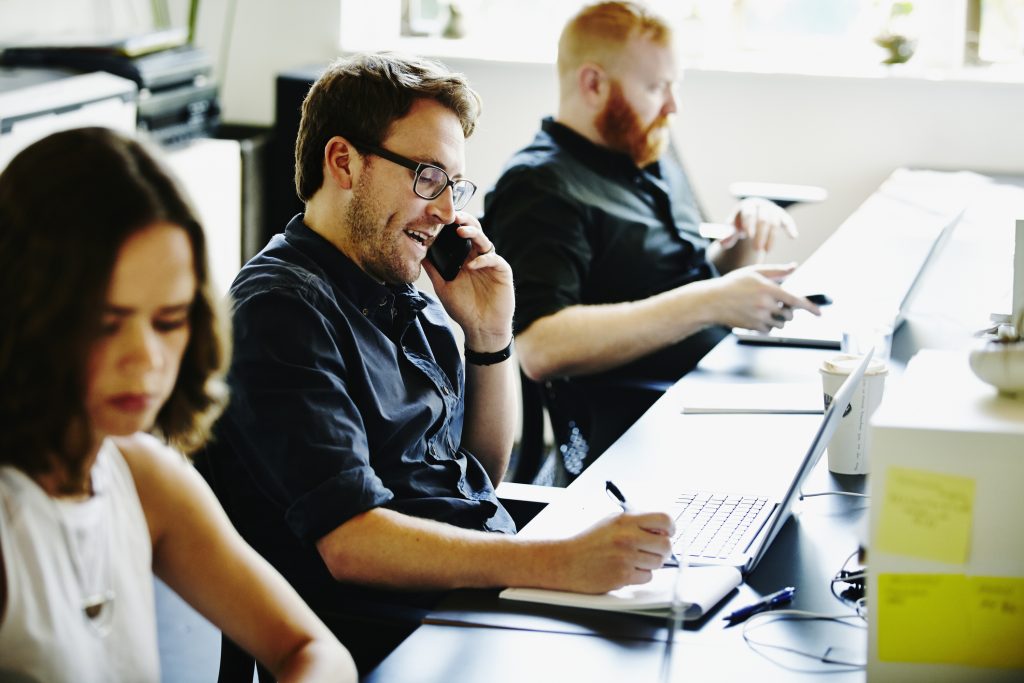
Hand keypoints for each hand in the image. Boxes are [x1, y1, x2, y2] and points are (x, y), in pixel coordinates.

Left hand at [423, 216, 513, 351]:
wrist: (481, 328)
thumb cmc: (463, 308)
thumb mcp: (443, 286)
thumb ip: (433, 269)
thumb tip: (418, 252)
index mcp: (464, 258)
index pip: (459, 235)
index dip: (451, 225)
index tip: (439, 216)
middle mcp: (478, 257)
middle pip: (473, 231)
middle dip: (464, 221)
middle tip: (453, 215)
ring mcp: (490, 263)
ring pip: (484, 241)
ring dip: (473, 234)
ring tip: (460, 231)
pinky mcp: (502, 271)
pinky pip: (494, 259)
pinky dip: (483, 260)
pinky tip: (472, 265)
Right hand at [553, 511, 673, 593]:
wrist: (566, 561)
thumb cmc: (588, 543)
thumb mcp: (611, 522)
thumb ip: (635, 523)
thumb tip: (661, 529)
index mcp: (625, 520)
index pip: (664, 519)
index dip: (670, 528)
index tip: (668, 533)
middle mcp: (627, 537)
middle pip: (666, 545)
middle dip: (662, 550)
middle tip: (652, 551)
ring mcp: (625, 557)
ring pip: (658, 563)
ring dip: (649, 563)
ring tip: (633, 560)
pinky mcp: (623, 575)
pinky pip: (647, 577)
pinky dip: (639, 575)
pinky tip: (625, 569)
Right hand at [705, 264, 820, 332]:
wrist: (711, 301)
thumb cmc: (732, 284)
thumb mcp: (754, 271)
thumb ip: (777, 271)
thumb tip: (794, 267)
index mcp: (768, 289)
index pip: (796, 300)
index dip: (810, 307)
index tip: (819, 313)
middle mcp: (765, 304)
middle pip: (789, 314)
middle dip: (787, 311)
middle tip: (777, 305)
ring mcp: (759, 317)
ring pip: (780, 324)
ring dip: (778, 319)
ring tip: (765, 311)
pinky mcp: (753, 327)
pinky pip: (769, 330)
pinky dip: (768, 326)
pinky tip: (757, 317)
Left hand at [720, 198, 797, 259]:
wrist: (751, 219)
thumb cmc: (738, 225)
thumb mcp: (731, 229)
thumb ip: (727, 235)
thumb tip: (723, 241)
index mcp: (747, 205)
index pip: (748, 213)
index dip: (749, 223)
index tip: (748, 236)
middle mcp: (761, 205)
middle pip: (762, 219)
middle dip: (760, 235)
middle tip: (756, 249)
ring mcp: (772, 210)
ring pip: (774, 222)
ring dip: (771, 237)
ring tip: (766, 251)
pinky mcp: (782, 216)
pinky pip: (787, 221)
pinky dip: (790, 228)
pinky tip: (793, 236)